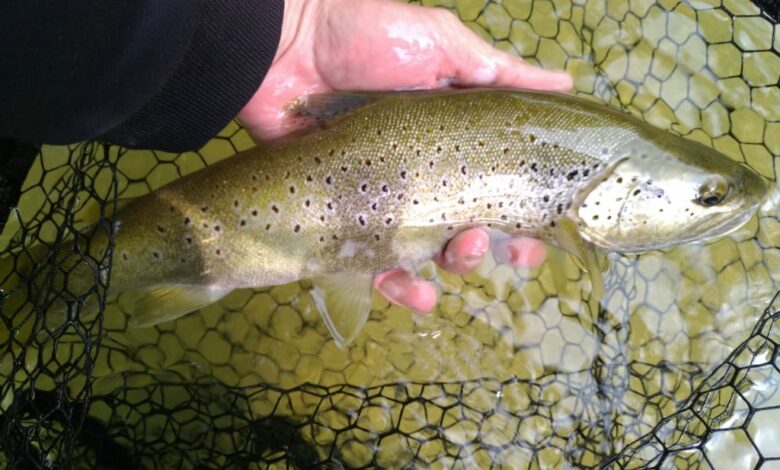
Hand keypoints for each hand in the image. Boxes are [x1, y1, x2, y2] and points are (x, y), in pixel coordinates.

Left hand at [239, 0, 569, 310]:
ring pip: (424, 253)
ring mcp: (380, 199)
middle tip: (506, 249)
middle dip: (491, 246)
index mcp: (448, 141)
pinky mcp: (340, 216)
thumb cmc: (365, 37)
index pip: (495, 186)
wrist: (285, 43)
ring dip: (453, 266)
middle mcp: (419, 175)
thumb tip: (565, 85)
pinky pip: (370, 264)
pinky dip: (396, 286)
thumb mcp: (443, 46)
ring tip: (460, 254)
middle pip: (464, 226)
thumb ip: (498, 72)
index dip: (523, 214)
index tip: (544, 233)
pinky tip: (418, 293)